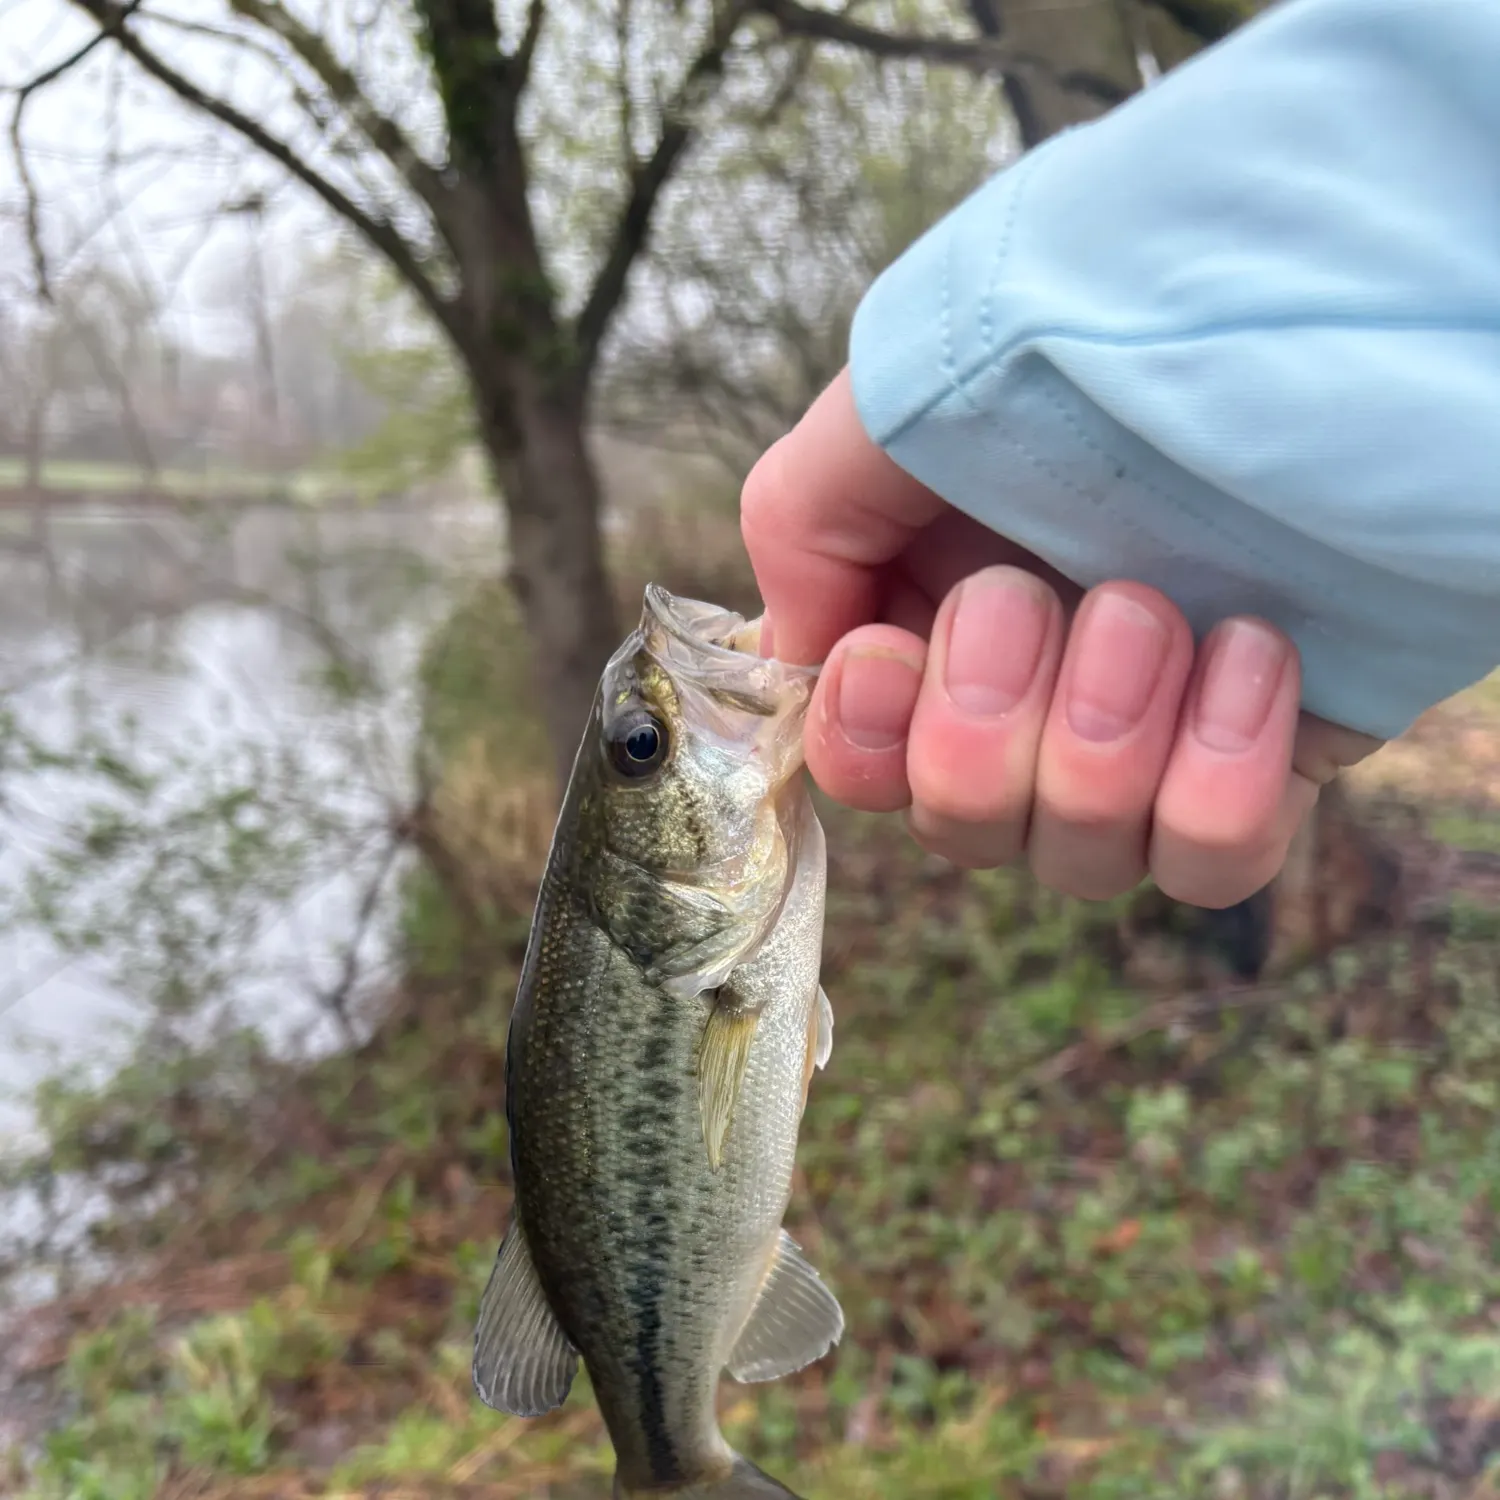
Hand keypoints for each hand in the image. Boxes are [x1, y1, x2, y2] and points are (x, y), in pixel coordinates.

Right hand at [740, 371, 1384, 908]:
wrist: (1321, 305)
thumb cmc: (1095, 334)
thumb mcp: (901, 395)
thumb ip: (801, 522)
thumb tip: (799, 655)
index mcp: (934, 600)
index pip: (863, 759)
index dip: (864, 740)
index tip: (890, 654)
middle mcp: (1033, 679)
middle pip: (961, 824)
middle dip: (985, 729)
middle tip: (1035, 597)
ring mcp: (1149, 726)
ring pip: (1075, 859)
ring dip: (1098, 746)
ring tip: (1154, 610)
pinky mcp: (1263, 755)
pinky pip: (1208, 867)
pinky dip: (1214, 788)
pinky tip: (1249, 655)